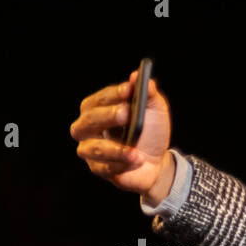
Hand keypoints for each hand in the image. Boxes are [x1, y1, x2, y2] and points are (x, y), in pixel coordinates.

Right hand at [70, 68, 171, 199]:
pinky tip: (137, 162)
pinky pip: (104, 168)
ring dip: (115, 149)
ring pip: (94, 148)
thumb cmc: (150, 131)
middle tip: (127, 113)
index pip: (100, 99)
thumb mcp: (155, 110)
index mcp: (97, 108)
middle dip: (108, 116)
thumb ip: (148, 93)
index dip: (113, 94)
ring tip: (135, 151)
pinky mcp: (98, 168)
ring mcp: (90, 149)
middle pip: (90, 120)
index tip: (129, 90)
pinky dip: (122, 165)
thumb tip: (138, 76)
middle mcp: (87, 127)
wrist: (158, 162)